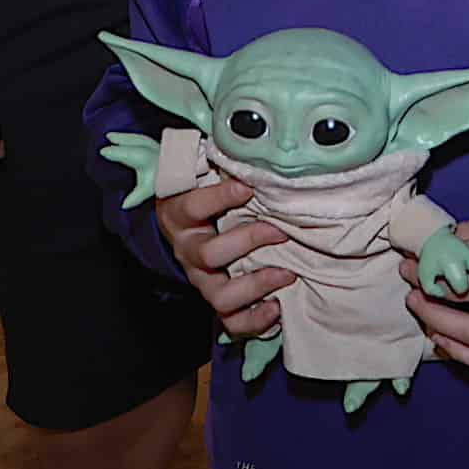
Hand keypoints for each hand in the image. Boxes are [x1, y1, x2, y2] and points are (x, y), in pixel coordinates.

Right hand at [159, 179, 296, 333]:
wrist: (189, 231)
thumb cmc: (208, 198)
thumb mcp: (204, 177)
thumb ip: (224, 164)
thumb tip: (254, 145)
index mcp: (181, 216)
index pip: (193, 207)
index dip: (219, 198)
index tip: (248, 187)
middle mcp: (189, 251)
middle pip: (210, 254)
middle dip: (248, 241)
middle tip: (280, 230)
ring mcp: (203, 281)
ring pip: (220, 296)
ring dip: (257, 285)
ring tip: (288, 273)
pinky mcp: (218, 303)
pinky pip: (232, 323)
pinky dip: (256, 321)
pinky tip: (277, 308)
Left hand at [409, 207, 468, 370]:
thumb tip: (434, 245)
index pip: (461, 260)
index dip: (428, 261)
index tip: (410, 260)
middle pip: (461, 296)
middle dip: (425, 290)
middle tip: (410, 282)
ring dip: (435, 323)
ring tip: (420, 309)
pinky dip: (462, 355)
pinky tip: (443, 340)